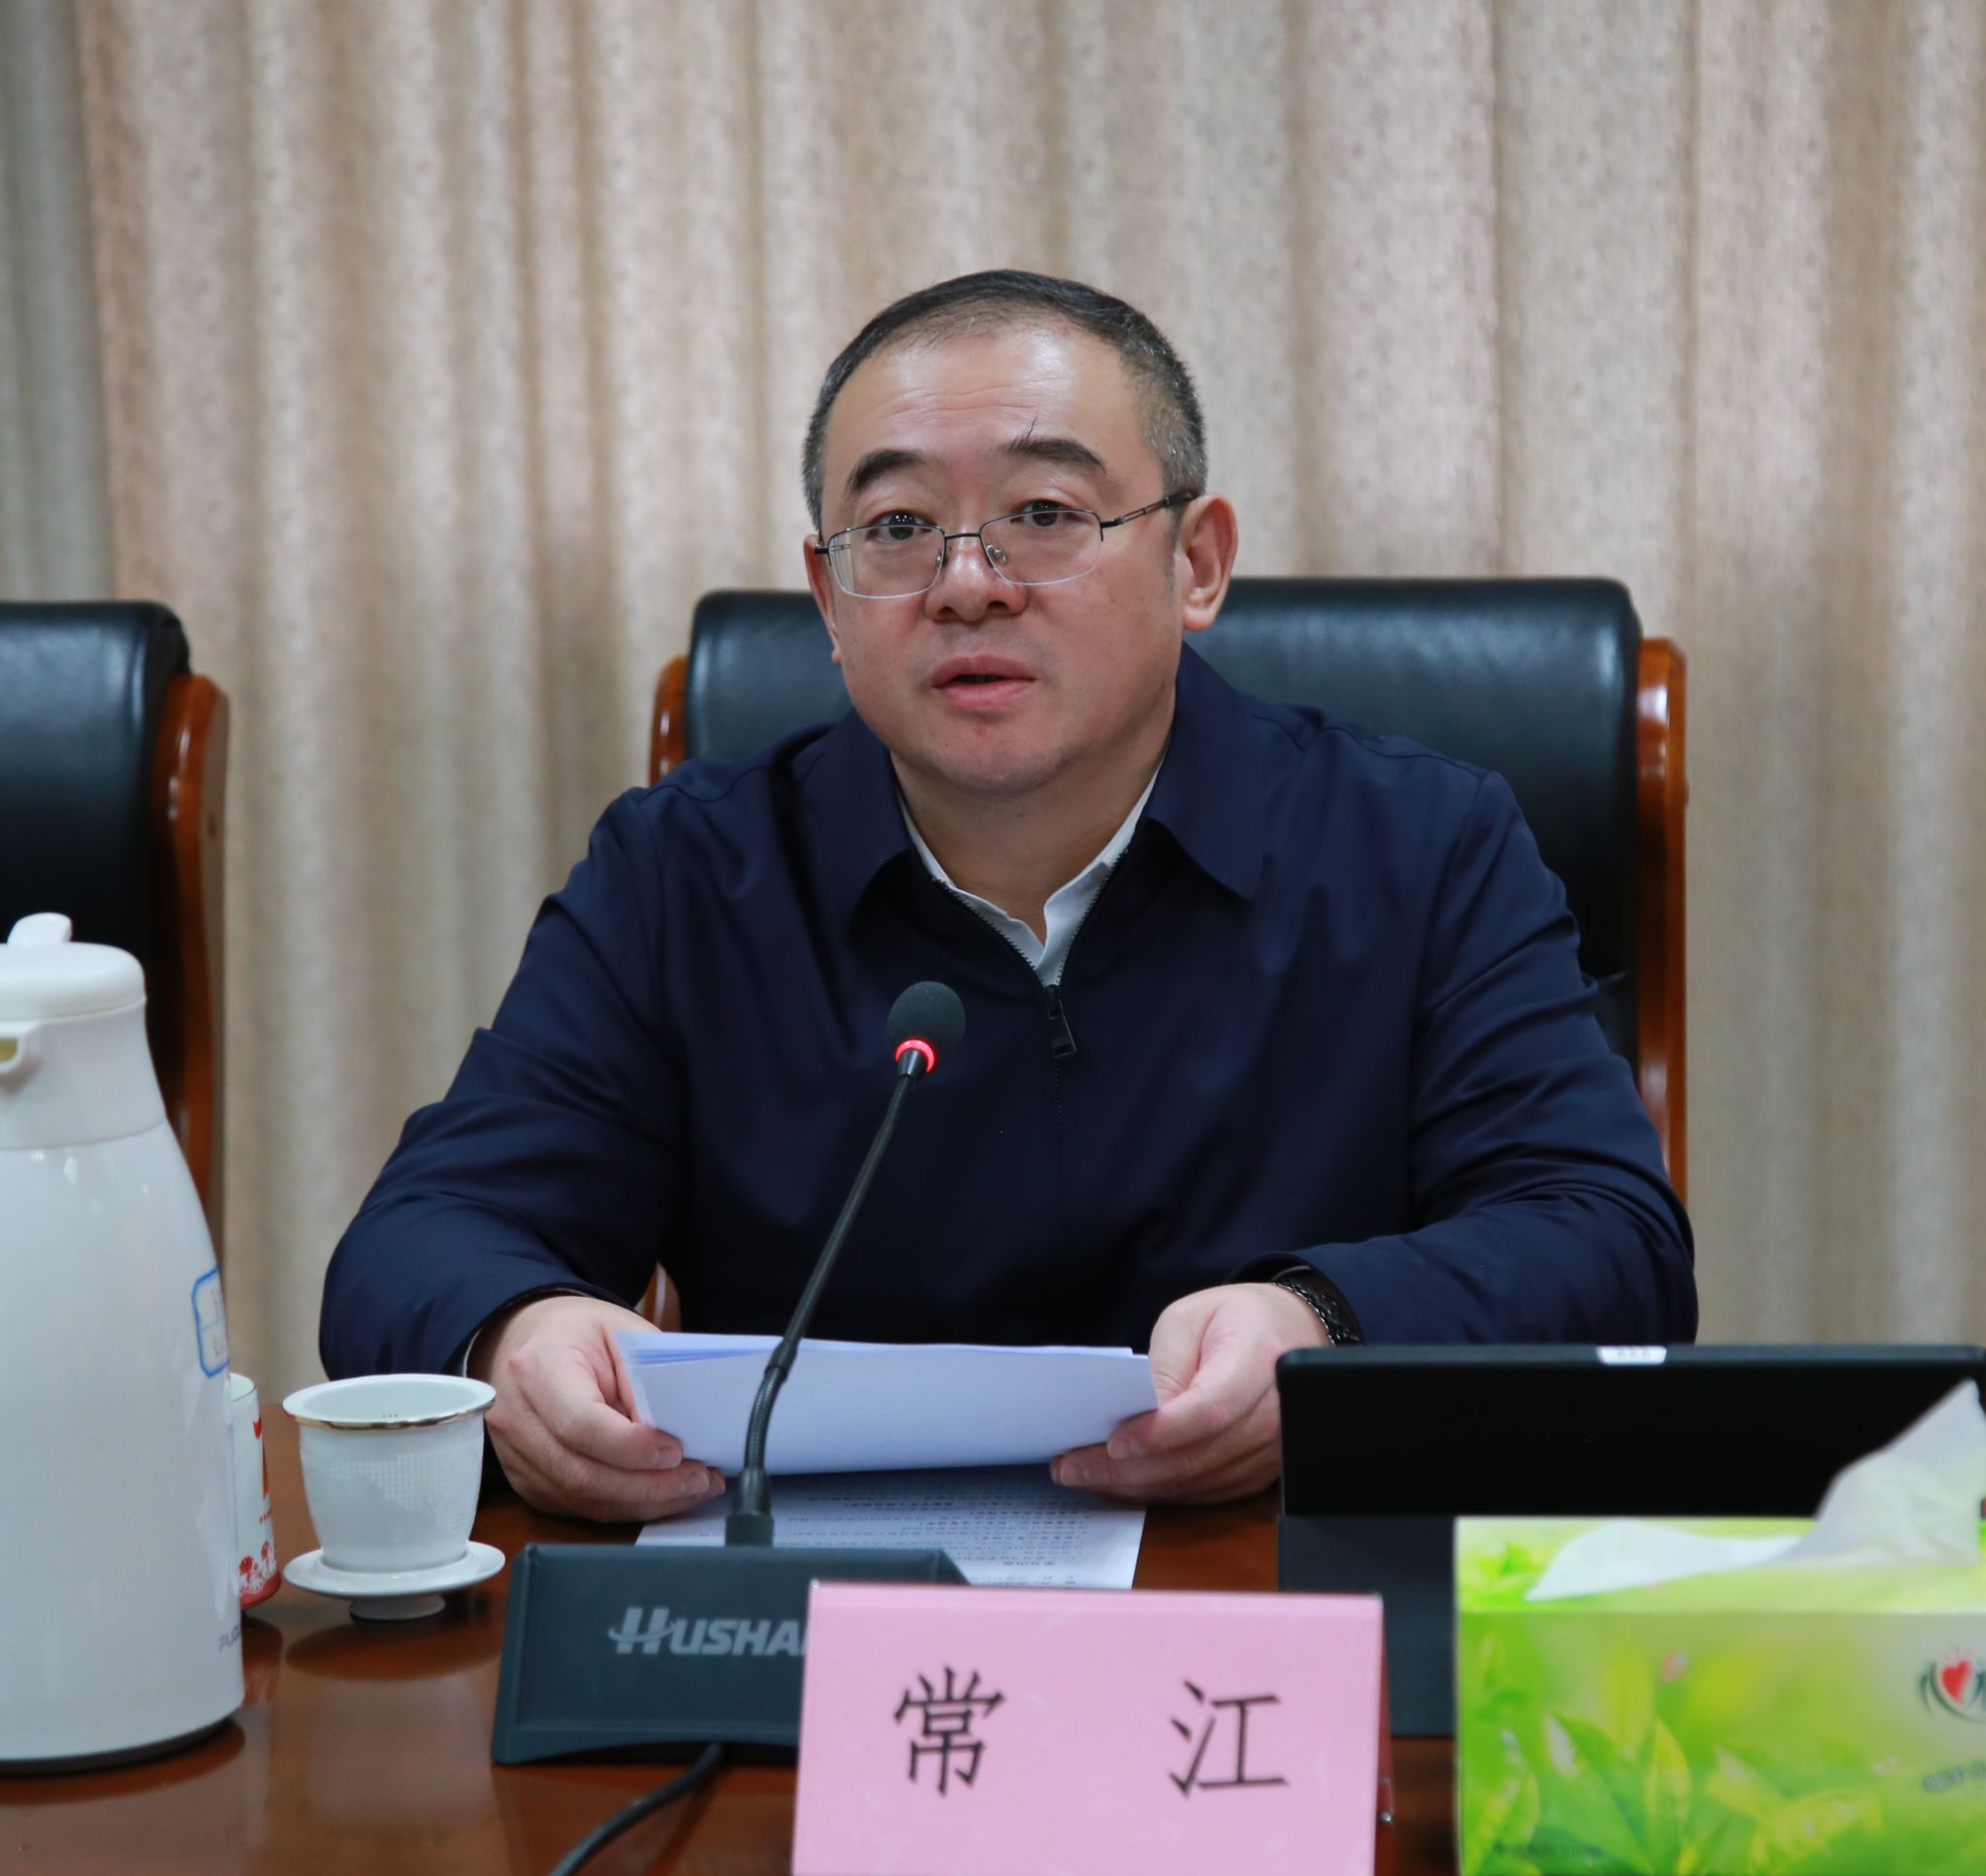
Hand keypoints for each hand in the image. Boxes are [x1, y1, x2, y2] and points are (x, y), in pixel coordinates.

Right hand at [469, 1294, 724, 1522]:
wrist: (529, 1338)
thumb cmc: (581, 1332)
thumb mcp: (622, 1332)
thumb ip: (647, 1377)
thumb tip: (677, 1432)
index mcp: (538, 1367)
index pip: (581, 1424)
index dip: (632, 1447)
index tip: (676, 1451)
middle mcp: (517, 1417)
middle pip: (582, 1474)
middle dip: (649, 1485)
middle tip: (699, 1480)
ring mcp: (515, 1454)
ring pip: (582, 1499)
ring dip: (644, 1501)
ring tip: (691, 1490)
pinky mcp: (526, 1480)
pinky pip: (577, 1507)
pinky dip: (625, 1506)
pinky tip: (660, 1496)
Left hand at [1050, 1283, 1328, 1502]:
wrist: (1289, 1334)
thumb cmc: (1234, 1320)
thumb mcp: (1188, 1320)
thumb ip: (1165, 1368)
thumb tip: (1134, 1420)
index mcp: (1259, 1360)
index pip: (1210, 1410)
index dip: (1160, 1433)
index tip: (1113, 1443)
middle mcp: (1275, 1413)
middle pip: (1198, 1456)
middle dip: (1129, 1469)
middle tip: (1073, 1467)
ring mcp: (1273, 1449)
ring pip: (1198, 1482)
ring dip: (1136, 1485)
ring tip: (1084, 1474)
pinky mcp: (1261, 1472)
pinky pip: (1206, 1492)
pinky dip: (1160, 1491)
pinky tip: (1123, 1482)